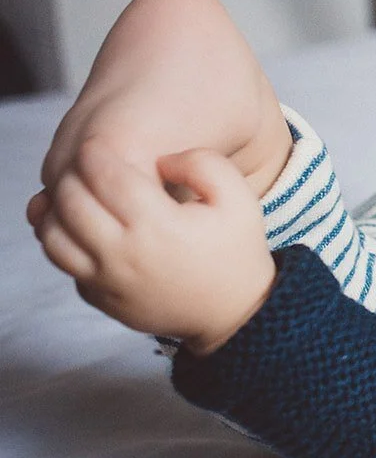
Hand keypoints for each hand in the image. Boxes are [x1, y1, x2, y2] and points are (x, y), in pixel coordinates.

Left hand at [29, 139, 275, 354]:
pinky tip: (84, 230)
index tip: (95, 144)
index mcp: (159, 226)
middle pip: (71, 203)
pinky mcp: (101, 299)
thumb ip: (204, 165)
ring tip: (76, 197)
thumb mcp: (240, 199)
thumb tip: (162, 160)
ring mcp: (109, 282)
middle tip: (83, 167)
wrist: (234, 312)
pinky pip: (64, 265)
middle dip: (71, 176)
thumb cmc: (236, 251)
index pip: (106, 177)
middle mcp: (126, 255)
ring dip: (56, 211)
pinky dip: (64, 243)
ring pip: (54, 237)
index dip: (94, 153)